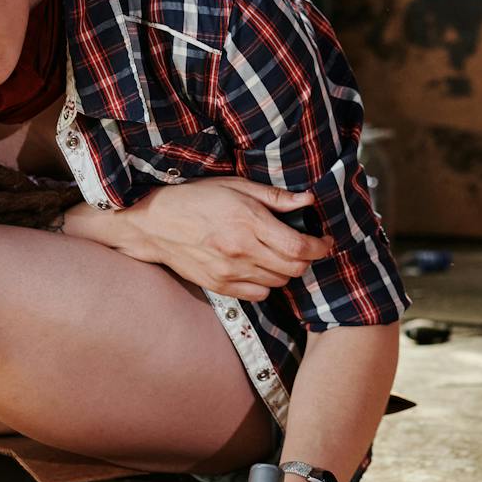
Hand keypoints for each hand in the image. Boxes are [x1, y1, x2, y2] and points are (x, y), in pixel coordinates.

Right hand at [115, 178, 331, 299]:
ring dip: (286, 271)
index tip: (325, 241)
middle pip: (294, 268)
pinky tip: (260, 268)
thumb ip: (274, 197)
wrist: (155, 225)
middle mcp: (242, 251)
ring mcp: (230, 272)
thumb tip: (308, 201)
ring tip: (279, 255)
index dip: (320, 247)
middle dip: (307, 259)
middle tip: (305, 247)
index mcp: (248, 222)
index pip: (299, 247)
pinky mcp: (220, 286)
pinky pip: (259, 294)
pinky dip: (267, 284)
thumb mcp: (236, 186)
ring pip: (279, 283)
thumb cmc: (196, 199)